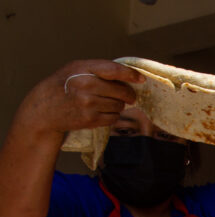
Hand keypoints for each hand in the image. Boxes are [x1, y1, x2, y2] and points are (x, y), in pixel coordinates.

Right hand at [21, 60, 142, 137]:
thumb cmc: (65, 85)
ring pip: (119, 106)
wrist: (45, 108)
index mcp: (83, 69)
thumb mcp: (76, 69)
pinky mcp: (90, 119)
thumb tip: (131, 75)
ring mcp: (88, 103)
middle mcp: (86, 85)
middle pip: (122, 91)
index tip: (141, 79)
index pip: (114, 70)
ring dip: (118, 105)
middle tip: (128, 96)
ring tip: (105, 102)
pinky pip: (113, 118)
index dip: (131, 74)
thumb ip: (100, 69)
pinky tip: (101, 111)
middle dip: (128, 94)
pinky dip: (112, 116)